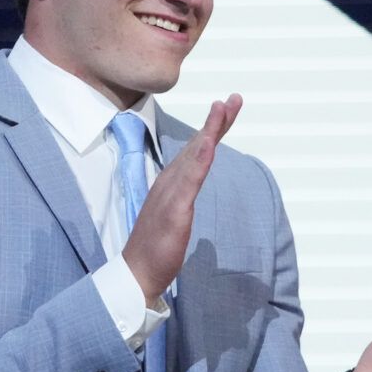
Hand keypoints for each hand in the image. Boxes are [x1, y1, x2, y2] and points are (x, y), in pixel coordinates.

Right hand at [123, 95, 240, 304]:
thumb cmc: (156, 248)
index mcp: (172, 184)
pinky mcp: (174, 210)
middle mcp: (169, 183)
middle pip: (197, 146)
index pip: (196, 151)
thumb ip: (182, 199)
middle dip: (216, 121)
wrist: (137, 273)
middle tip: (235, 98)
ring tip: (222, 108)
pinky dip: (199, 160)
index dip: (213, 129)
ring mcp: (170, 195)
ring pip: (193, 156)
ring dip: (209, 131)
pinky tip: (209, 144)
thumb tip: (189, 190)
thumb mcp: (175, 217)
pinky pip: (189, 182)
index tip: (228, 107)